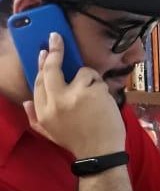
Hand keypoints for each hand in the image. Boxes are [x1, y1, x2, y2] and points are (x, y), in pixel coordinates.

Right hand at [22, 32, 125, 158]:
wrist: (101, 153)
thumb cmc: (78, 143)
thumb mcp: (50, 134)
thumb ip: (34, 118)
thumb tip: (25, 101)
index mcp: (43, 112)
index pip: (38, 82)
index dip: (40, 64)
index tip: (43, 53)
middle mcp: (56, 101)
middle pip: (50, 68)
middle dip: (54, 50)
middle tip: (56, 37)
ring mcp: (75, 95)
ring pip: (81, 72)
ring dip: (89, 79)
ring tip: (94, 95)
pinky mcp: (93, 92)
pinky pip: (97, 79)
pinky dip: (101, 86)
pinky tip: (103, 100)